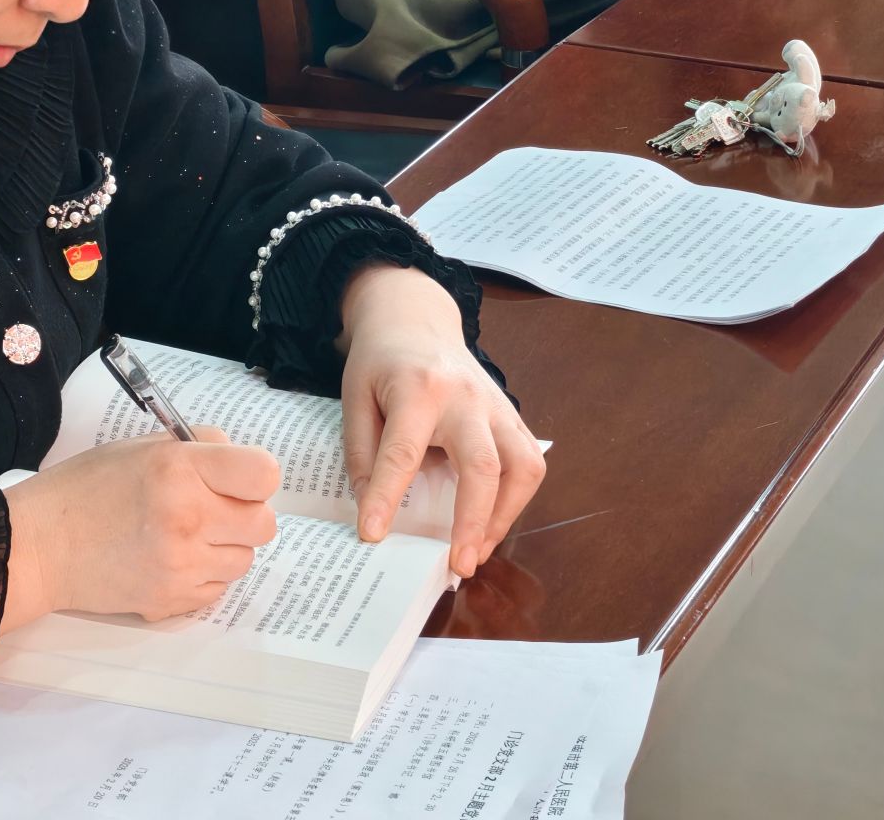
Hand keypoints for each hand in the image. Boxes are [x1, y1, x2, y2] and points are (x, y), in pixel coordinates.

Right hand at [3, 428, 280, 625]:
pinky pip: (217, 589)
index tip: (239, 478)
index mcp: (179, 469)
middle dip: (245, 514)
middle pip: (264, 524)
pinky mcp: (170, 602)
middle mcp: (186, 517)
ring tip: (185, 535)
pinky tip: (170, 560)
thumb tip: (243, 465)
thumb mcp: (145, 447)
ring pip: (244, 560)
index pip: (263, 474)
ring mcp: (180, 565)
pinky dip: (203, 576)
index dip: (255, 476)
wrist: (38, 546)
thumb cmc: (88, 488)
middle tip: (214, 508)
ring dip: (225, 547)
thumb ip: (200, 449)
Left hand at [339, 265, 544, 579]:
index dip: (387, 497)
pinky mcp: (511, 415)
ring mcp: (496, 405)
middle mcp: (466, 397)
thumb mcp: (354, 397)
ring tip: (477, 549)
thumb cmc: (381, 361)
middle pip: (484, 464)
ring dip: (506, 515)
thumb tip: (373, 509)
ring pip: (523, 466)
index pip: (403, 452)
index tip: (373, 536)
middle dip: (475, 519)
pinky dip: (516, 499)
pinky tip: (490, 522)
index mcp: (418, 389)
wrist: (415, 318)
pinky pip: (529, 461)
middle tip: (459, 564)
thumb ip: (362, 452)